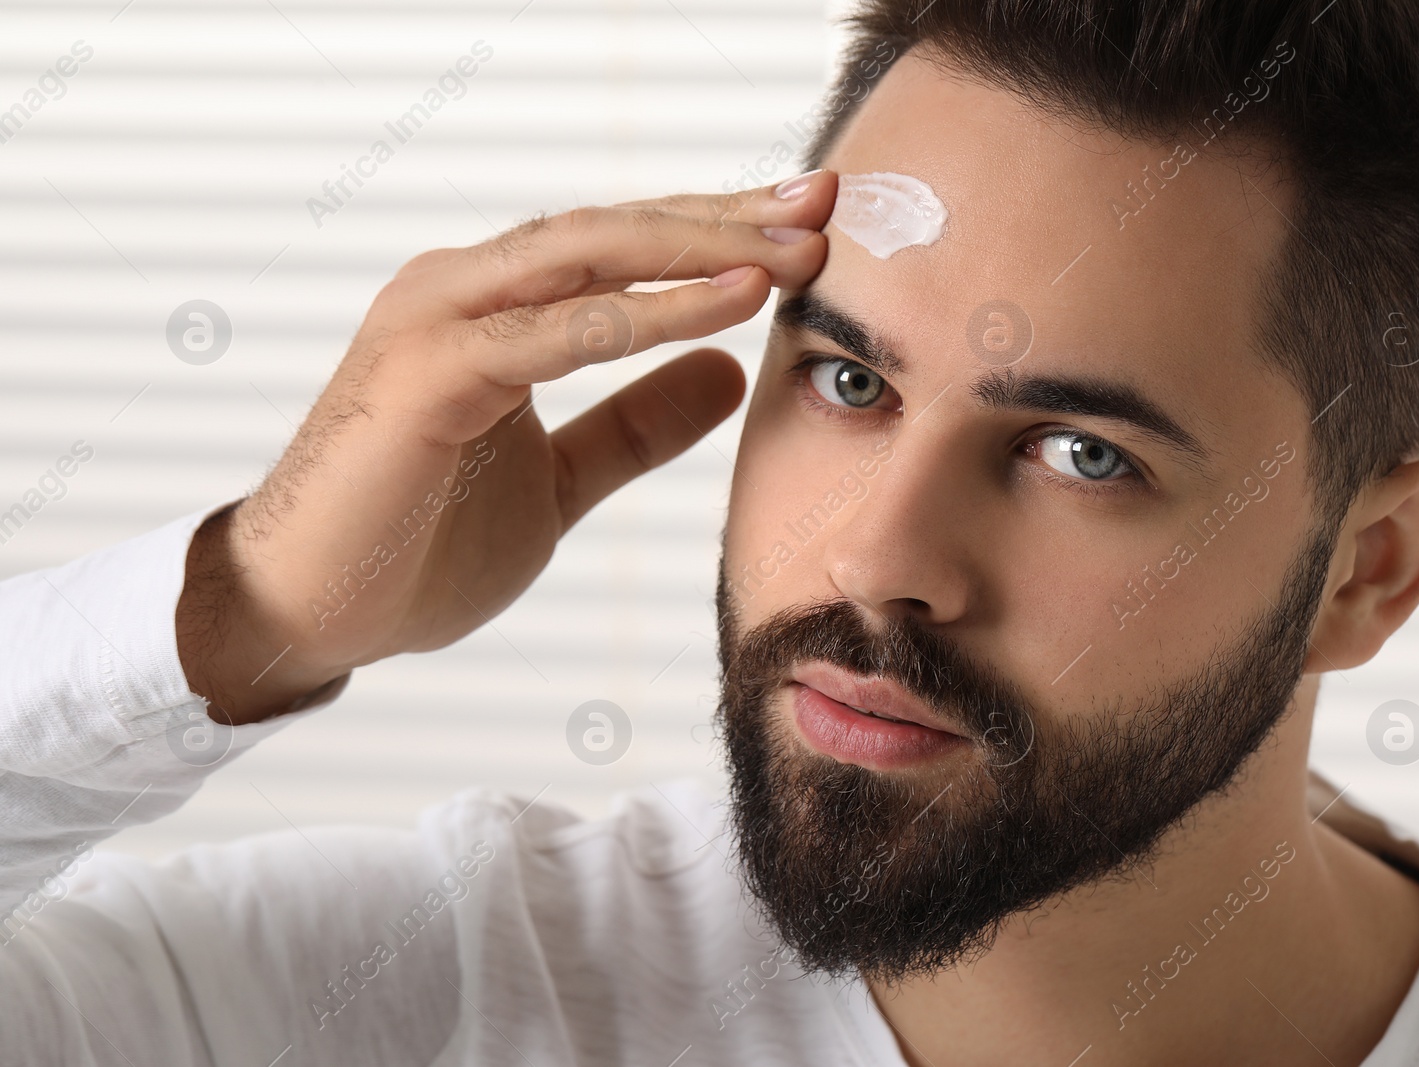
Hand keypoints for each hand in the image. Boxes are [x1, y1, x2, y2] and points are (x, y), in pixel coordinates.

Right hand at [178, 172, 837, 722]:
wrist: (312, 612)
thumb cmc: (416, 545)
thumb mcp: (560, 480)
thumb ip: (634, 426)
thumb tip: (727, 371)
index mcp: (494, 308)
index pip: (621, 250)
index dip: (717, 234)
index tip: (809, 231)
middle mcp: (465, 289)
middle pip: (617, 230)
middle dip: (728, 218)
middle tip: (826, 208)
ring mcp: (440, 319)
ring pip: (590, 255)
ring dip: (702, 248)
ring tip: (798, 249)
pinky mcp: (428, 371)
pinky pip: (557, 330)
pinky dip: (648, 313)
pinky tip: (728, 301)